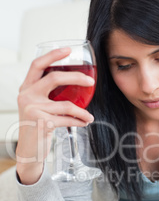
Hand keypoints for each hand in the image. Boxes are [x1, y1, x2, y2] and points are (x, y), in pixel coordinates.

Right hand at [16, 48, 93, 183]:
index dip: (52, 55)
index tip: (68, 50)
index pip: (37, 65)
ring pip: (66, 104)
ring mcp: (33, 109)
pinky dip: (79, 121)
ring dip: (82, 111)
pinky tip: (84, 122)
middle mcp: (27, 96)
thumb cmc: (37, 126)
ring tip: (89, 116)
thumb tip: (75, 83)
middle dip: (76, 77)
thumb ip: (47, 94)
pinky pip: (67, 119)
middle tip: (90, 80)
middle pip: (54, 78)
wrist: (29, 150)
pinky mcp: (42, 122)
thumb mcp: (37, 106)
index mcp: (26, 88)